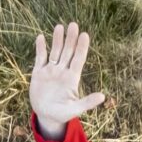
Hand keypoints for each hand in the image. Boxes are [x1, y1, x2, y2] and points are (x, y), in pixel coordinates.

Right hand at [29, 21, 105, 137]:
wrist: (46, 116)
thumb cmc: (62, 114)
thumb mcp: (75, 110)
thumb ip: (87, 102)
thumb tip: (103, 97)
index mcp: (72, 78)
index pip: (78, 59)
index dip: (81, 47)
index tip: (85, 35)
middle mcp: (62, 71)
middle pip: (67, 52)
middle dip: (70, 39)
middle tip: (74, 25)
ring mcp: (50, 71)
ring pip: (55, 52)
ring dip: (57, 40)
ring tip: (60, 27)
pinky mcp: (39, 73)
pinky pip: (40, 58)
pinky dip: (40, 48)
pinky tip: (41, 37)